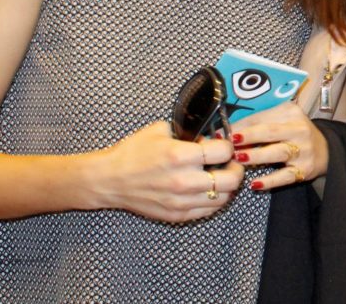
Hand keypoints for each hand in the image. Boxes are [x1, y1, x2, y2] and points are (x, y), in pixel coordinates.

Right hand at [92, 121, 242, 221]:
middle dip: (236, 168)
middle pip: (231, 180)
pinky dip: (213, 200)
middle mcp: (184, 181)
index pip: (224, 152)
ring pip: (223, 198)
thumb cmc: (133, 153)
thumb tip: (208, 135)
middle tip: (231, 164)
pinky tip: (207, 190)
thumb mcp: (161, 130)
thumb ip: (187, 131)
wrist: (110, 179)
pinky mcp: (176, 215)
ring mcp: (181, 201)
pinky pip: (208, 211)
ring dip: (226, 186)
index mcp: (180, 156)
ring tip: (219, 177)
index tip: (223, 145)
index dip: (227, 146)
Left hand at [231, 102, 327, 189]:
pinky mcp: (305, 169)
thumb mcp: (280, 122)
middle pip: (270, 132)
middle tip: (229, 143)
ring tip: (239, 158)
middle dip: (248, 137)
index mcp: (290, 112)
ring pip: (278, 152)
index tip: (222, 133)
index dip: (241, 126)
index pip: (262, 118)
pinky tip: (255, 184)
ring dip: (257, 155)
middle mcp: (299, 129)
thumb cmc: (294, 134)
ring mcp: (304, 150)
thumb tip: (223, 133)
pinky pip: (285, 176)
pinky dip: (270, 181)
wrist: (325, 150)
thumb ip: (255, 126)